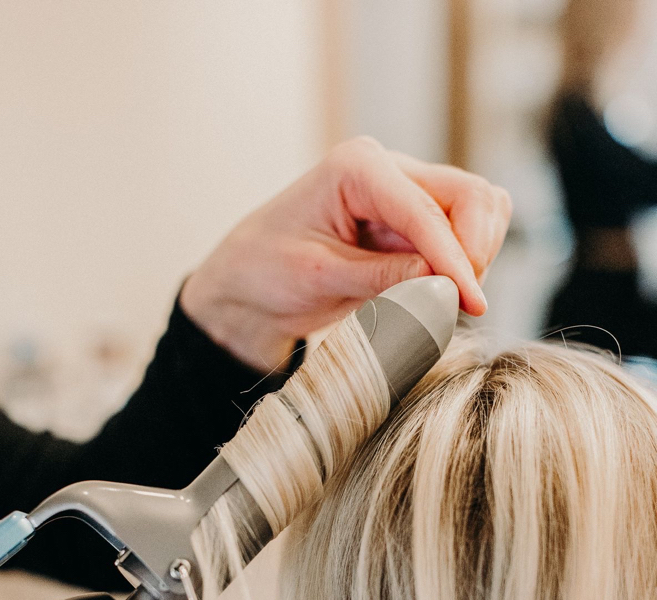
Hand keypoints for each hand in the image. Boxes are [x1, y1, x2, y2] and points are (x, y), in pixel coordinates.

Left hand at [180, 136, 511, 370]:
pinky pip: (465, 233)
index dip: (455, 259)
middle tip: (459, 302)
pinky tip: (442, 293)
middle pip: (471, 196)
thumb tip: (442, 282)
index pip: (426, 212)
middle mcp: (388, 169)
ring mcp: (406, 193)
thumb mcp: (318, 277)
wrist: (250, 282)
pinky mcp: (414, 223)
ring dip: (476, 255)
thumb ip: (380, 277)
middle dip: (474, 250)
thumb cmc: (268, 270)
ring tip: (447, 299)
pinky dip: (466, 262)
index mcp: (357, 167)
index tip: (470, 302)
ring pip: (480, 209)